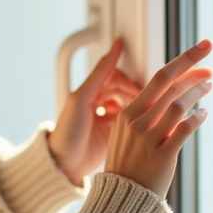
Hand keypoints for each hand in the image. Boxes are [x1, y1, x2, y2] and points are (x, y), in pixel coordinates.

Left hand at [48, 38, 141, 185]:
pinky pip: (130, 121)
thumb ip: (99, 74)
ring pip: (129, 105)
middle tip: (148, 103)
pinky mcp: (112, 133)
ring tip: (146, 114)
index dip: (129, 81)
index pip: (116, 77)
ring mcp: (106, 117)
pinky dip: (137, 120)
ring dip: (138, 107)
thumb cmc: (67, 131)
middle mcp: (99, 101)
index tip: (140, 87)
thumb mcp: (81, 99)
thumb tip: (115, 47)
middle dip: (137, 94)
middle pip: (125, 90)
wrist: (63, 164)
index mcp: (90, 91)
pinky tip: (142, 125)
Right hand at [103, 39, 212, 196]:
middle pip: (167, 83)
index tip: (198, 50)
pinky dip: (196, 118)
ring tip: (208, 86)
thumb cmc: (128, 167)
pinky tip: (203, 114)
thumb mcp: (126, 135)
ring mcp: (148, 138)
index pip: (158, 78)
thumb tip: (172, 96)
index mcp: (126, 113)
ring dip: (196, 92)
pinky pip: (183, 129)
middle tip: (208, 54)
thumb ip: (145, 115)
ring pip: (177, 104)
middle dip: (190, 64)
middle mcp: (136, 121)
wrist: (122, 199)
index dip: (182, 62)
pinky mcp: (162, 154)